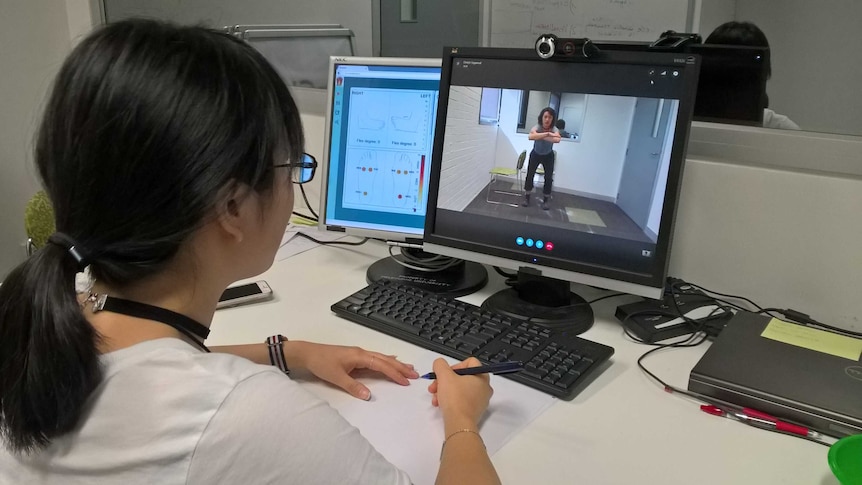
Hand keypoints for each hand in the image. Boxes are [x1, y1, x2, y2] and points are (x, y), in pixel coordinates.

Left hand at [287, 341, 418, 399]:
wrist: (308, 353)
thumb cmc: (321, 363)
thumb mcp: (336, 377)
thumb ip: (353, 386)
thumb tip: (369, 396)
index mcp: (359, 356)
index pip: (382, 365)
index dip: (395, 373)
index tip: (406, 381)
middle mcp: (362, 353)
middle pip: (386, 360)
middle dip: (401, 368)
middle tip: (415, 375)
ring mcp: (359, 354)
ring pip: (382, 358)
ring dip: (396, 364)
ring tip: (409, 368)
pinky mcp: (355, 356)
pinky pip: (376, 358)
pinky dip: (386, 360)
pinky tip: (391, 360)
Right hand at [427, 357, 492, 427]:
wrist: (459, 423)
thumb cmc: (455, 398)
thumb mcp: (444, 376)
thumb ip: (440, 365)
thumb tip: (439, 364)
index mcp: (482, 376)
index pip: (469, 362)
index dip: (454, 366)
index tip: (445, 374)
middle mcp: (484, 388)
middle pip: (462, 377)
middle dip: (445, 381)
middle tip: (435, 386)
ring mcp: (480, 400)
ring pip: (459, 389)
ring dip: (444, 391)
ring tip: (435, 397)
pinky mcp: (474, 411)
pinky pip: (461, 401)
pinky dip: (450, 400)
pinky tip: (440, 404)